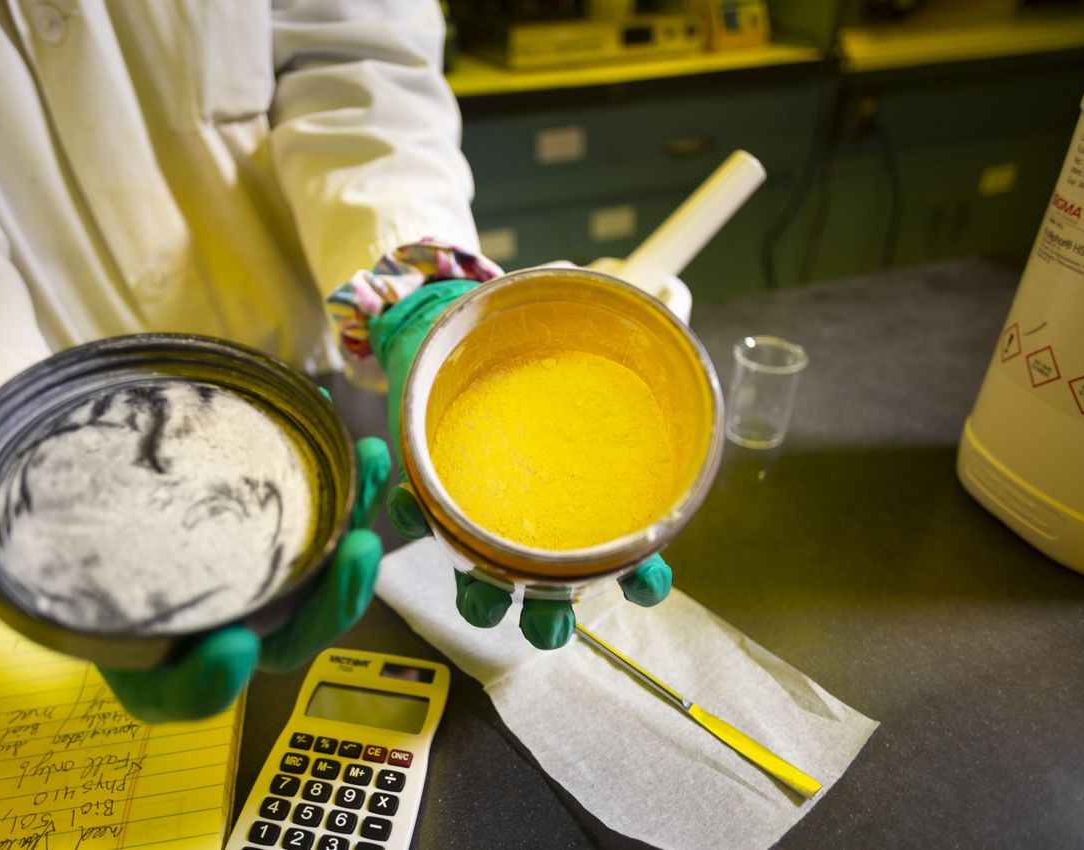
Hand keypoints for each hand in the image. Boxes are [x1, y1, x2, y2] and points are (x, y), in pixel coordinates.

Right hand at [0, 423, 391, 721]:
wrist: (58, 462)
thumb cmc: (14, 509)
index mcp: (131, 645)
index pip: (173, 694)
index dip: (205, 687)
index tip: (229, 652)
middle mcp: (199, 618)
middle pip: (276, 643)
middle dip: (322, 610)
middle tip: (347, 559)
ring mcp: (244, 574)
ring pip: (319, 586)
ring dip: (358, 542)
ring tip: (373, 482)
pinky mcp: (272, 526)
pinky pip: (327, 524)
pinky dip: (352, 493)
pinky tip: (365, 447)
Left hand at [367, 283, 673, 649]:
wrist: (457, 324)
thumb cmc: (533, 340)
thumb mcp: (586, 333)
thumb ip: (628, 325)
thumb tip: (674, 296)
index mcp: (587, 499)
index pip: (628, 556)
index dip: (643, 578)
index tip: (647, 584)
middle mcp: (538, 520)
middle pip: (552, 591)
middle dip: (551, 619)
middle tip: (549, 627)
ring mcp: (483, 512)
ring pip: (485, 578)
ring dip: (482, 596)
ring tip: (481, 597)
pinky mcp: (432, 490)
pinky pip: (422, 515)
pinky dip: (414, 512)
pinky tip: (410, 498)